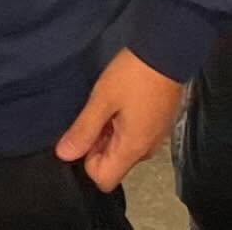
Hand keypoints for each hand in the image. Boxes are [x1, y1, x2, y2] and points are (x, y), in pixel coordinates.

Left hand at [55, 48, 182, 191]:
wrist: (168, 51)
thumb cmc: (133, 76)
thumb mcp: (103, 98)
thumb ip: (84, 129)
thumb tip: (63, 155)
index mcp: (132, 149)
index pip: (104, 179)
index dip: (87, 161)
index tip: (83, 133)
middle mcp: (146, 150)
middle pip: (113, 164)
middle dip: (97, 145)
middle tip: (93, 112)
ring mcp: (155, 137)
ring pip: (123, 148)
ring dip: (109, 132)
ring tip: (105, 102)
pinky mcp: (158, 123)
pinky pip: (134, 135)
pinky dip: (122, 124)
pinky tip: (119, 99)